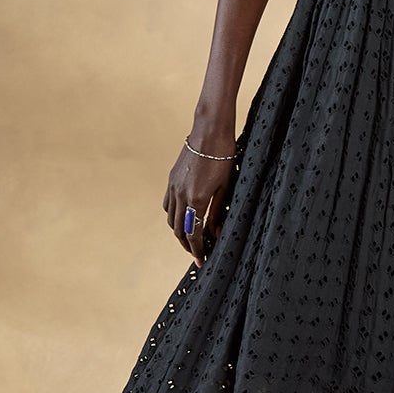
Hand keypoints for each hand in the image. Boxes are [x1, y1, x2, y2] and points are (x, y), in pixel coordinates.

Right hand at [164, 135, 234, 266]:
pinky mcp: (171, 179)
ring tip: (191, 239)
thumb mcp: (226, 186)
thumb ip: (218, 211)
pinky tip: (183, 218)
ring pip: (171, 219)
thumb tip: (215, 233)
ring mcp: (173, 187)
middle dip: (188, 245)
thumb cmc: (224, 156)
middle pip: (179, 230)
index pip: (194, 234)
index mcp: (197, 199)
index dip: (198, 250)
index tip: (202, 261)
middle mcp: (181, 195)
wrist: (209, 131)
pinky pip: (167, 204)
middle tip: (198, 254)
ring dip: (179, 232)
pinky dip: (173, 216)